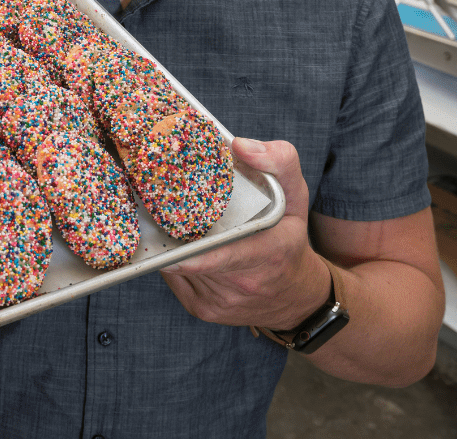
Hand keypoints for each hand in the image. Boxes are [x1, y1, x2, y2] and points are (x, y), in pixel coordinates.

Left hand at [160, 136, 330, 330]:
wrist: (296, 297)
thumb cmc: (289, 239)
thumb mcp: (296, 196)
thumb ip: (279, 161)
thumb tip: (239, 145)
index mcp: (269, 254)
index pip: (227, 257)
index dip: (195, 254)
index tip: (170, 246)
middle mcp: (243, 284)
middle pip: (193, 258)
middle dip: (175, 233)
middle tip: (160, 206)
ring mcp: (221, 302)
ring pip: (179, 268)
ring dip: (174, 246)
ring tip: (182, 227)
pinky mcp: (204, 310)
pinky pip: (176, 280)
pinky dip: (176, 261)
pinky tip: (190, 249)